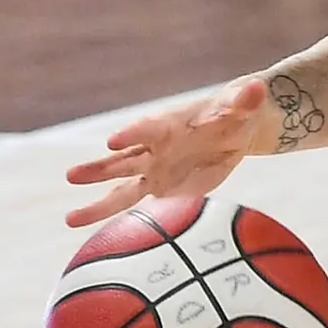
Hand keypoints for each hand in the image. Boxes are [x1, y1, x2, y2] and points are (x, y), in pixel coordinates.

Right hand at [63, 79, 270, 226]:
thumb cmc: (237, 113)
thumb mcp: (243, 105)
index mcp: (168, 125)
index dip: (131, 135)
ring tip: (70, 219)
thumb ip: (246, 100)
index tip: (112, 142)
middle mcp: (154, 149)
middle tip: (71, 176)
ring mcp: (155, 171)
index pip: (146, 129)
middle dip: (98, 169)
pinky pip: (140, 207)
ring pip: (122, 190)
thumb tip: (258, 89)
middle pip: (122, 161)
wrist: (236, 130)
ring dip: (97, 203)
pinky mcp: (163, 190)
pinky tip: (100, 237)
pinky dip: (123, 221)